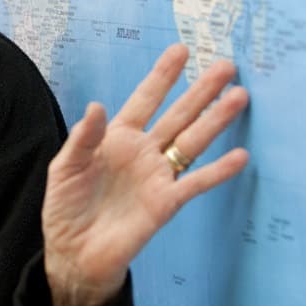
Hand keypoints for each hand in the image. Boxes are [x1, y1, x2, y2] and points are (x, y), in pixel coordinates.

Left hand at [42, 45, 249, 305]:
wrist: (73, 254)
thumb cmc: (65, 208)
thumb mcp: (65, 168)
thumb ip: (83, 138)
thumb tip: (97, 106)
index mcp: (118, 138)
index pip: (145, 100)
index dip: (162, 76)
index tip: (181, 51)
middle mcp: (144, 152)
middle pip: (178, 115)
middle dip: (201, 90)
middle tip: (226, 66)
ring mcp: (158, 176)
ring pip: (192, 141)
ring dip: (216, 120)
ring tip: (239, 96)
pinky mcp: (166, 203)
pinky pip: (195, 183)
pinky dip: (218, 171)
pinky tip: (240, 156)